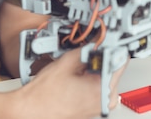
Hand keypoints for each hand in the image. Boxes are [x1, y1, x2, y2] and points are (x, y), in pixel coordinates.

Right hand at [10, 48, 125, 118]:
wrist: (30, 111)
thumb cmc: (43, 95)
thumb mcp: (67, 62)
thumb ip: (88, 48)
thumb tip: (99, 40)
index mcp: (102, 89)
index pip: (120, 59)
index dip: (113, 45)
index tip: (109, 38)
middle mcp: (105, 100)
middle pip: (113, 68)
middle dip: (102, 57)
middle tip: (86, 52)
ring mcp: (100, 105)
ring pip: (106, 77)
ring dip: (96, 67)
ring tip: (77, 67)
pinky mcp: (94, 107)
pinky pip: (99, 87)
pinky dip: (91, 78)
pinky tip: (76, 76)